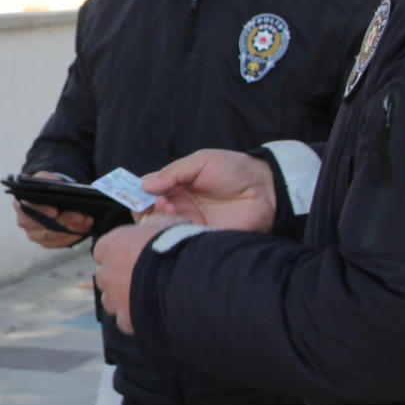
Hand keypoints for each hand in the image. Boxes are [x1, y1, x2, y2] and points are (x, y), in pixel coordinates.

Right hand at [14, 171, 93, 248]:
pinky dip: (71, 237)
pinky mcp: (44, 242)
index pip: (28, 209)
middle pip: (42, 225)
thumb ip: (47, 180)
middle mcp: (23, 221)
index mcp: (19, 203)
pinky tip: (83, 230)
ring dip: (71, 229)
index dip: (42, 210)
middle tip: (81, 216)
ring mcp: (33, 234)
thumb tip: (56, 185)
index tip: (55, 211)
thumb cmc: (44, 189)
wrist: (47, 199)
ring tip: (86, 221)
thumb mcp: (44, 178)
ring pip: (51, 236)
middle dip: (64, 220)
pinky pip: (57, 243)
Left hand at [92, 215, 175, 332]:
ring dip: (122, 298)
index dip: (117, 253)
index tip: (131, 255)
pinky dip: (133, 317)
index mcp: (112, 245)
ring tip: (145, 296)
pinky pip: (124, 319)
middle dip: (117, 276)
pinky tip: (149, 312)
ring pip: (110, 299)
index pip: (102, 249)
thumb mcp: (167, 223)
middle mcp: (107, 271)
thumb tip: (153, 222)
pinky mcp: (125, 318)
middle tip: (140, 276)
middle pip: (105, 275)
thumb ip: (153, 224)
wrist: (185, 278)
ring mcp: (114, 297)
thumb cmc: (177, 245)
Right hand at [143, 150, 275, 232]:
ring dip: (161, 222)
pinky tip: (184, 225)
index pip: (146, 193)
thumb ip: (173, 172)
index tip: (146, 193)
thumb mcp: (201, 161)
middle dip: (148, 210)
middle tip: (161, 203)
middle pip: (148, 214)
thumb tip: (144, 184)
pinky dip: (176, 236)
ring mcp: (189, 224)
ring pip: (161, 230)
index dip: (140, 194)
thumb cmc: (234, 170)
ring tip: (174, 211)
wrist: (265, 188)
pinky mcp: (201, 239)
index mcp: (175, 187)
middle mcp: (179, 207)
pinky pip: (182, 242)